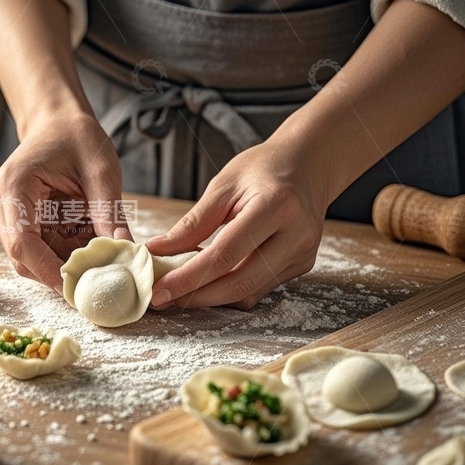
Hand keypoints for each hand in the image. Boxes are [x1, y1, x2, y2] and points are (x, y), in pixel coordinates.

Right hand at [0, 112, 131, 292]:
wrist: (59, 123)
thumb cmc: (76, 137)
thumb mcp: (101, 171)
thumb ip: (109, 212)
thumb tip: (124, 251)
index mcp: (14, 186)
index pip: (22, 243)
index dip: (48, 271)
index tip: (77, 288)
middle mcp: (2, 205)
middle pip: (24, 258)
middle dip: (62, 270)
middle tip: (99, 276)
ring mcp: (7, 216)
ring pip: (33, 259)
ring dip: (66, 261)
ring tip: (98, 251)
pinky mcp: (19, 223)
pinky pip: (41, 250)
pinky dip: (66, 252)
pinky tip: (87, 240)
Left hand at [146, 138, 327, 308]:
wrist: (308, 165)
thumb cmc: (263, 169)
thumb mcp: (223, 186)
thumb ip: (192, 223)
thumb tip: (157, 251)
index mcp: (276, 207)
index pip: (225, 255)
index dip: (189, 278)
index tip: (159, 290)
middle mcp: (296, 235)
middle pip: (240, 283)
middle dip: (196, 296)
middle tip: (162, 298)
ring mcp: (302, 254)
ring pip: (249, 293)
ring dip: (211, 297)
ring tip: (179, 290)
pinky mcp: (301, 265)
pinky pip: (259, 288)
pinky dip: (229, 289)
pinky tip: (208, 280)